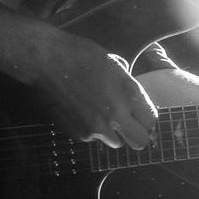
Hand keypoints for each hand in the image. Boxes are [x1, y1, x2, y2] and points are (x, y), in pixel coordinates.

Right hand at [35, 33, 157, 149]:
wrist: (47, 61)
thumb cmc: (82, 55)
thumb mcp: (115, 64)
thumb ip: (127, 85)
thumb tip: (132, 98)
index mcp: (130, 93)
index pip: (151, 121)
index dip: (146, 118)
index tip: (139, 115)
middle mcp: (117, 115)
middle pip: (139, 142)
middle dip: (136, 133)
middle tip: (127, 124)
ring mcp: (96, 128)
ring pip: (116, 143)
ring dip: (113, 133)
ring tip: (102, 116)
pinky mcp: (78, 134)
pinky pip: (93, 139)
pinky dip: (91, 131)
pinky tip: (82, 113)